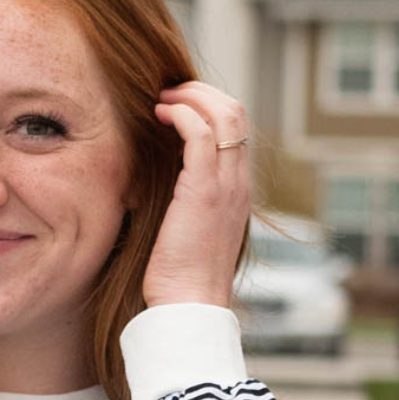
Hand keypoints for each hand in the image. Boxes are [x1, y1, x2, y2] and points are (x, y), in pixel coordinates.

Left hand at [141, 81, 252, 311]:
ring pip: (225, 113)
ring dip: (191, 95)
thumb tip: (160, 186)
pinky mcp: (204, 190)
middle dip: (202, 91)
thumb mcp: (189, 234)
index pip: (237, 130)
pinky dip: (181, 113)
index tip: (178, 107)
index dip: (210, 107)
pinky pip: (201, 133)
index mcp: (237, 192)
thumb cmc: (181, 281)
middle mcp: (238, 183)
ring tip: (162, 99)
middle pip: (237, 111)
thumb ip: (186, 205)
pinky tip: (160, 114)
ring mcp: (226, 185)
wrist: (190, 307)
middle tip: (169, 93)